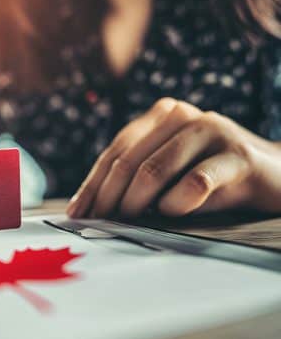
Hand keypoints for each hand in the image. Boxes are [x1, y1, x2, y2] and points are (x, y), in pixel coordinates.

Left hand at [66, 98, 280, 217]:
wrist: (274, 177)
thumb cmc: (212, 177)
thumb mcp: (170, 173)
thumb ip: (136, 178)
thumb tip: (88, 207)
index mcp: (161, 116)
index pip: (116, 151)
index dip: (93, 183)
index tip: (77, 213)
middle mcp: (182, 116)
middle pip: (129, 160)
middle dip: (108, 196)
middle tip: (100, 222)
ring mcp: (211, 131)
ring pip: (155, 168)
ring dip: (135, 201)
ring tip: (128, 220)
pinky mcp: (238, 155)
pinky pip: (195, 181)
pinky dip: (176, 202)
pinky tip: (170, 212)